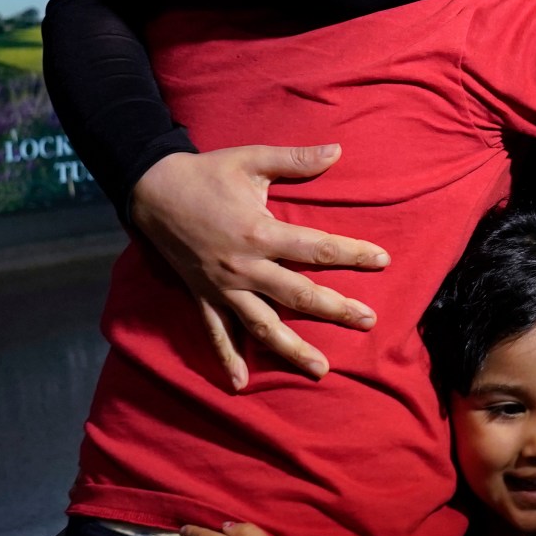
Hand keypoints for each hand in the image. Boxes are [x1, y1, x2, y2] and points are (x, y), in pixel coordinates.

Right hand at [129, 146, 390, 389]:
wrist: (152, 190)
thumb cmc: (206, 173)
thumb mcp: (251, 159)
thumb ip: (295, 159)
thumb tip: (337, 151)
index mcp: (259, 232)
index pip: (316, 248)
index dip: (352, 254)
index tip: (383, 261)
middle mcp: (244, 267)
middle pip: (298, 295)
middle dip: (336, 310)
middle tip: (368, 322)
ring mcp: (223, 287)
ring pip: (262, 326)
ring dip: (292, 349)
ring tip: (321, 369)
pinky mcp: (203, 296)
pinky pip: (217, 333)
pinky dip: (227, 358)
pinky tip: (241, 384)